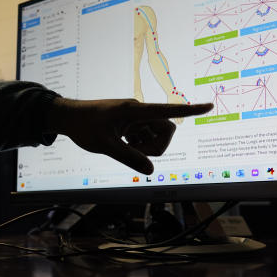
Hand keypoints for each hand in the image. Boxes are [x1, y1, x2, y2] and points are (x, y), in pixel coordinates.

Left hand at [45, 98, 212, 173]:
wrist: (68, 117)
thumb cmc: (84, 126)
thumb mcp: (105, 146)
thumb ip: (128, 158)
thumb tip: (150, 171)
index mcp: (134, 110)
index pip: (167, 110)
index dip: (189, 110)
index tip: (209, 106)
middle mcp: (138, 112)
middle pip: (165, 129)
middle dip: (157, 146)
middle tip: (136, 153)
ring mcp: (134, 118)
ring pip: (155, 135)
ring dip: (146, 147)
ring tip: (124, 147)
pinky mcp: (130, 124)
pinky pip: (145, 136)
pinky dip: (138, 145)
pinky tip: (122, 144)